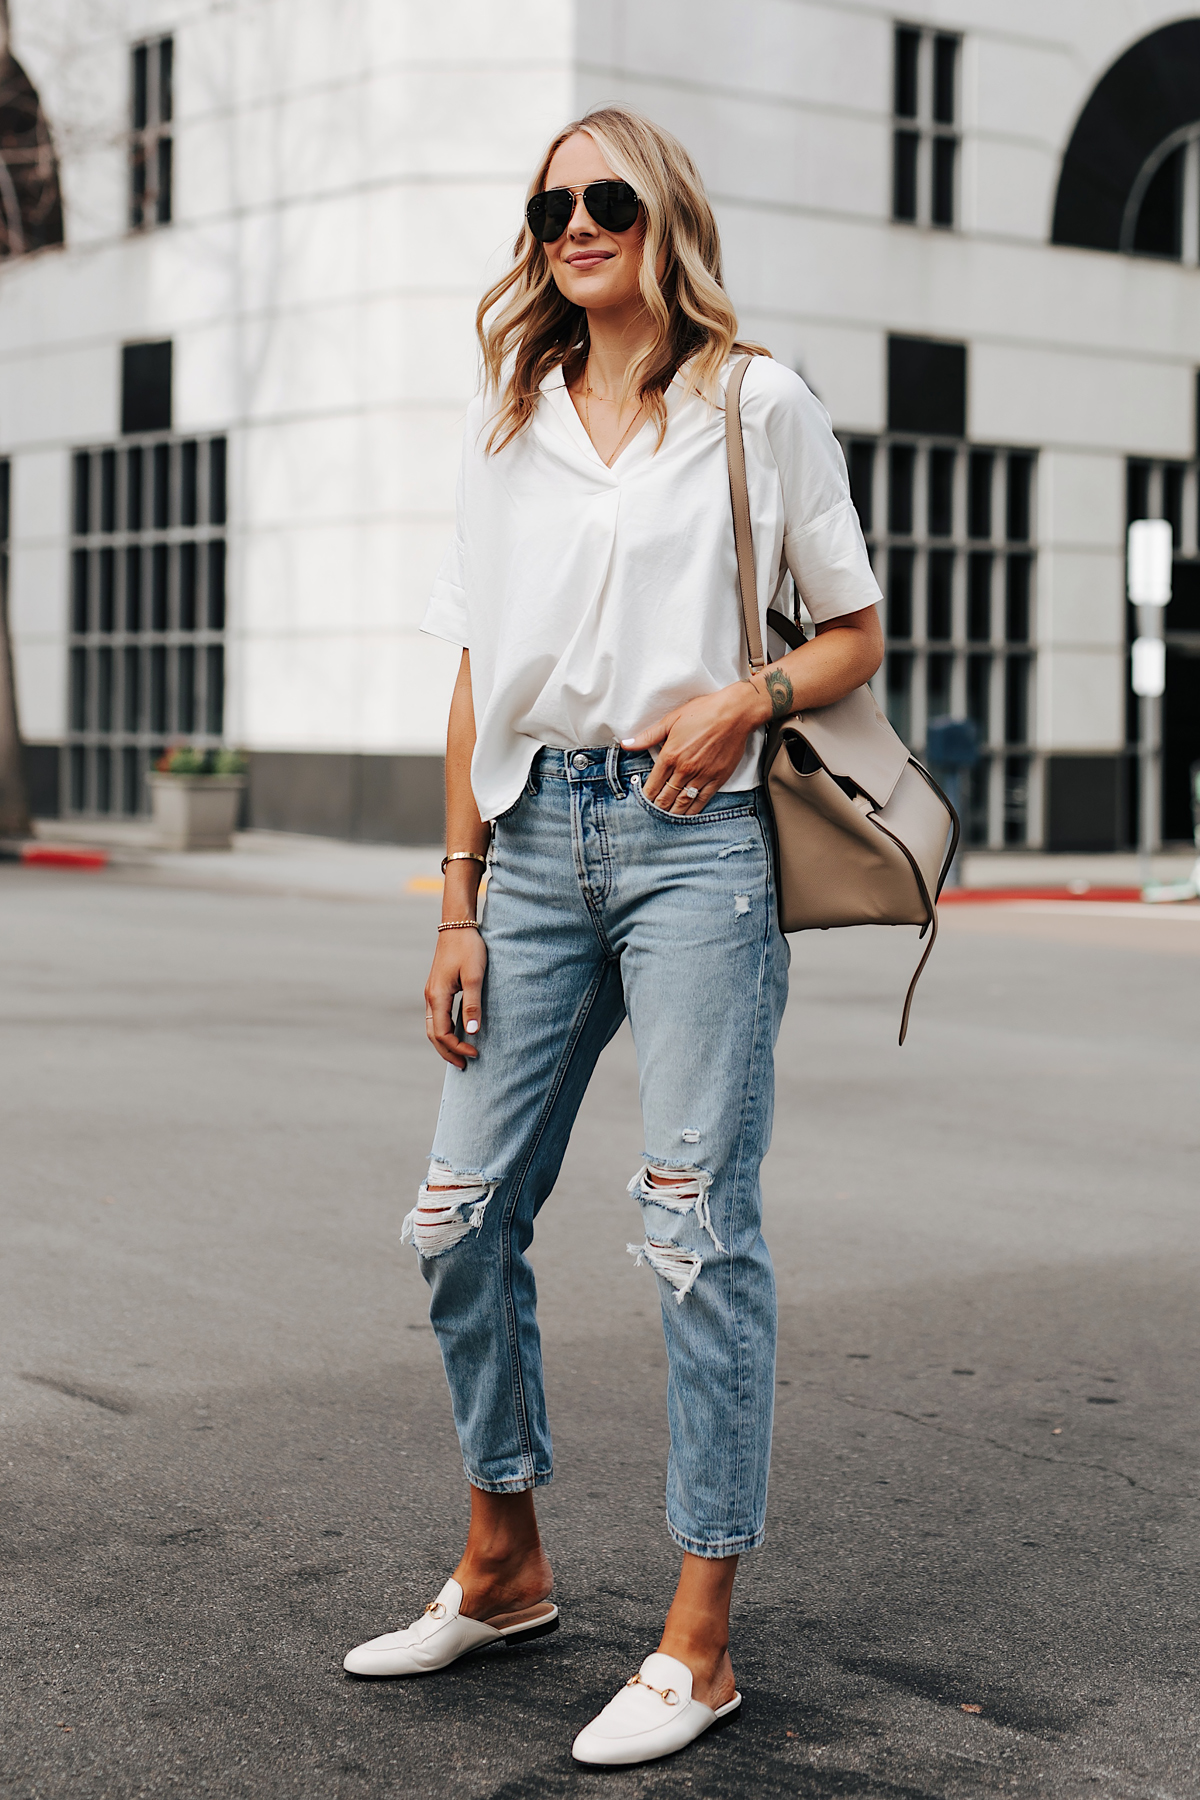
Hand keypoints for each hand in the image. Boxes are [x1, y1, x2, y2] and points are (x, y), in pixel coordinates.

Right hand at [425, 928, 487, 1068]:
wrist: (457, 925)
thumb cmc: (468, 948)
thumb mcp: (474, 976)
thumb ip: (472, 1005)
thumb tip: (472, 1033)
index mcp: (437, 996)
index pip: (443, 1034)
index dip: (457, 1047)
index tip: (475, 1054)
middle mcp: (430, 997)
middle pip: (433, 1034)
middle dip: (447, 1051)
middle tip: (464, 1065)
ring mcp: (432, 992)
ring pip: (433, 1026)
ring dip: (445, 1042)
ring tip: (460, 1053)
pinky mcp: (437, 987)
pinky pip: (437, 1016)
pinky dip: (445, 1030)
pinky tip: (458, 1032)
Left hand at [623, 681, 767, 813]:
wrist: (734, 713)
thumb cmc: (703, 712)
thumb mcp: (671, 720)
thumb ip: (647, 736)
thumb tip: (626, 744)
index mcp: (670, 755)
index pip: (653, 785)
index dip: (646, 796)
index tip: (643, 801)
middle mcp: (684, 769)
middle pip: (666, 797)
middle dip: (657, 807)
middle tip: (652, 813)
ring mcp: (702, 775)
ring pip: (683, 802)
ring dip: (673, 812)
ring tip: (666, 817)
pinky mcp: (718, 778)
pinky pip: (702, 800)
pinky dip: (693, 810)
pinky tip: (687, 814)